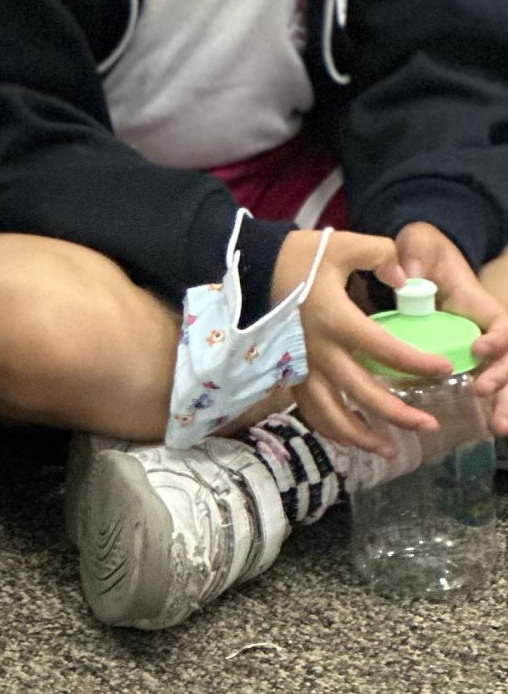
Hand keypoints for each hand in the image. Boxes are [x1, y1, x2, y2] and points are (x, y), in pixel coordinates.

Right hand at [272, 227, 448, 455]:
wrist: (250, 267)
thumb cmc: (297, 257)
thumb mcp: (340, 244)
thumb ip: (378, 254)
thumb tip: (403, 281)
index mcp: (336, 319)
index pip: (385, 349)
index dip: (417, 363)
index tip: (443, 369)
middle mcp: (319, 350)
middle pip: (363, 393)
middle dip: (398, 414)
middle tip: (429, 425)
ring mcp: (301, 366)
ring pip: (332, 415)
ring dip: (362, 436)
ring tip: (390, 450)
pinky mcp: (288, 373)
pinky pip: (311, 411)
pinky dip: (331, 430)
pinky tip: (350, 439)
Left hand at [384, 223, 507, 430]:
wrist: (420, 261)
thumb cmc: (424, 251)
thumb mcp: (419, 242)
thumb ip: (415, 253)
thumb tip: (410, 278)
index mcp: (481, 306)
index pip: (503, 325)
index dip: (498, 340)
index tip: (477, 349)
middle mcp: (487, 331)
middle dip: (505, 382)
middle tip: (484, 394)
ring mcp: (479, 349)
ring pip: (503, 378)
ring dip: (504, 402)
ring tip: (496, 427)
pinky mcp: (465, 361)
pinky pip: (485, 384)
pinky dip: (491, 406)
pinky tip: (487, 428)